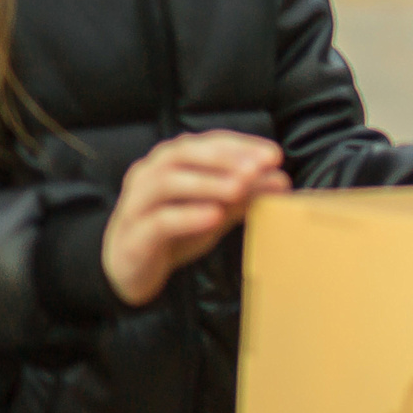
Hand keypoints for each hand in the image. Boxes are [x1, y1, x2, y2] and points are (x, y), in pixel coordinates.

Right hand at [103, 132, 290, 306]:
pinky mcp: (134, 234)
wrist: (131, 269)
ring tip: (239, 189)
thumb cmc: (176, 231)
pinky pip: (158, 220)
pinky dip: (187, 216)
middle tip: (256, 169)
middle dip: (223, 159)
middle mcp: (150, 174)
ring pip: (167, 183)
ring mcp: (137, 203)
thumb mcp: (215, 210)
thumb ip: (244, 194)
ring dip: (206, 183)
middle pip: (183, 154)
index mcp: (171, 161)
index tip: (273, 156)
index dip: (240, 146)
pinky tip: (214, 216)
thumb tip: (281, 179)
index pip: (207, 143)